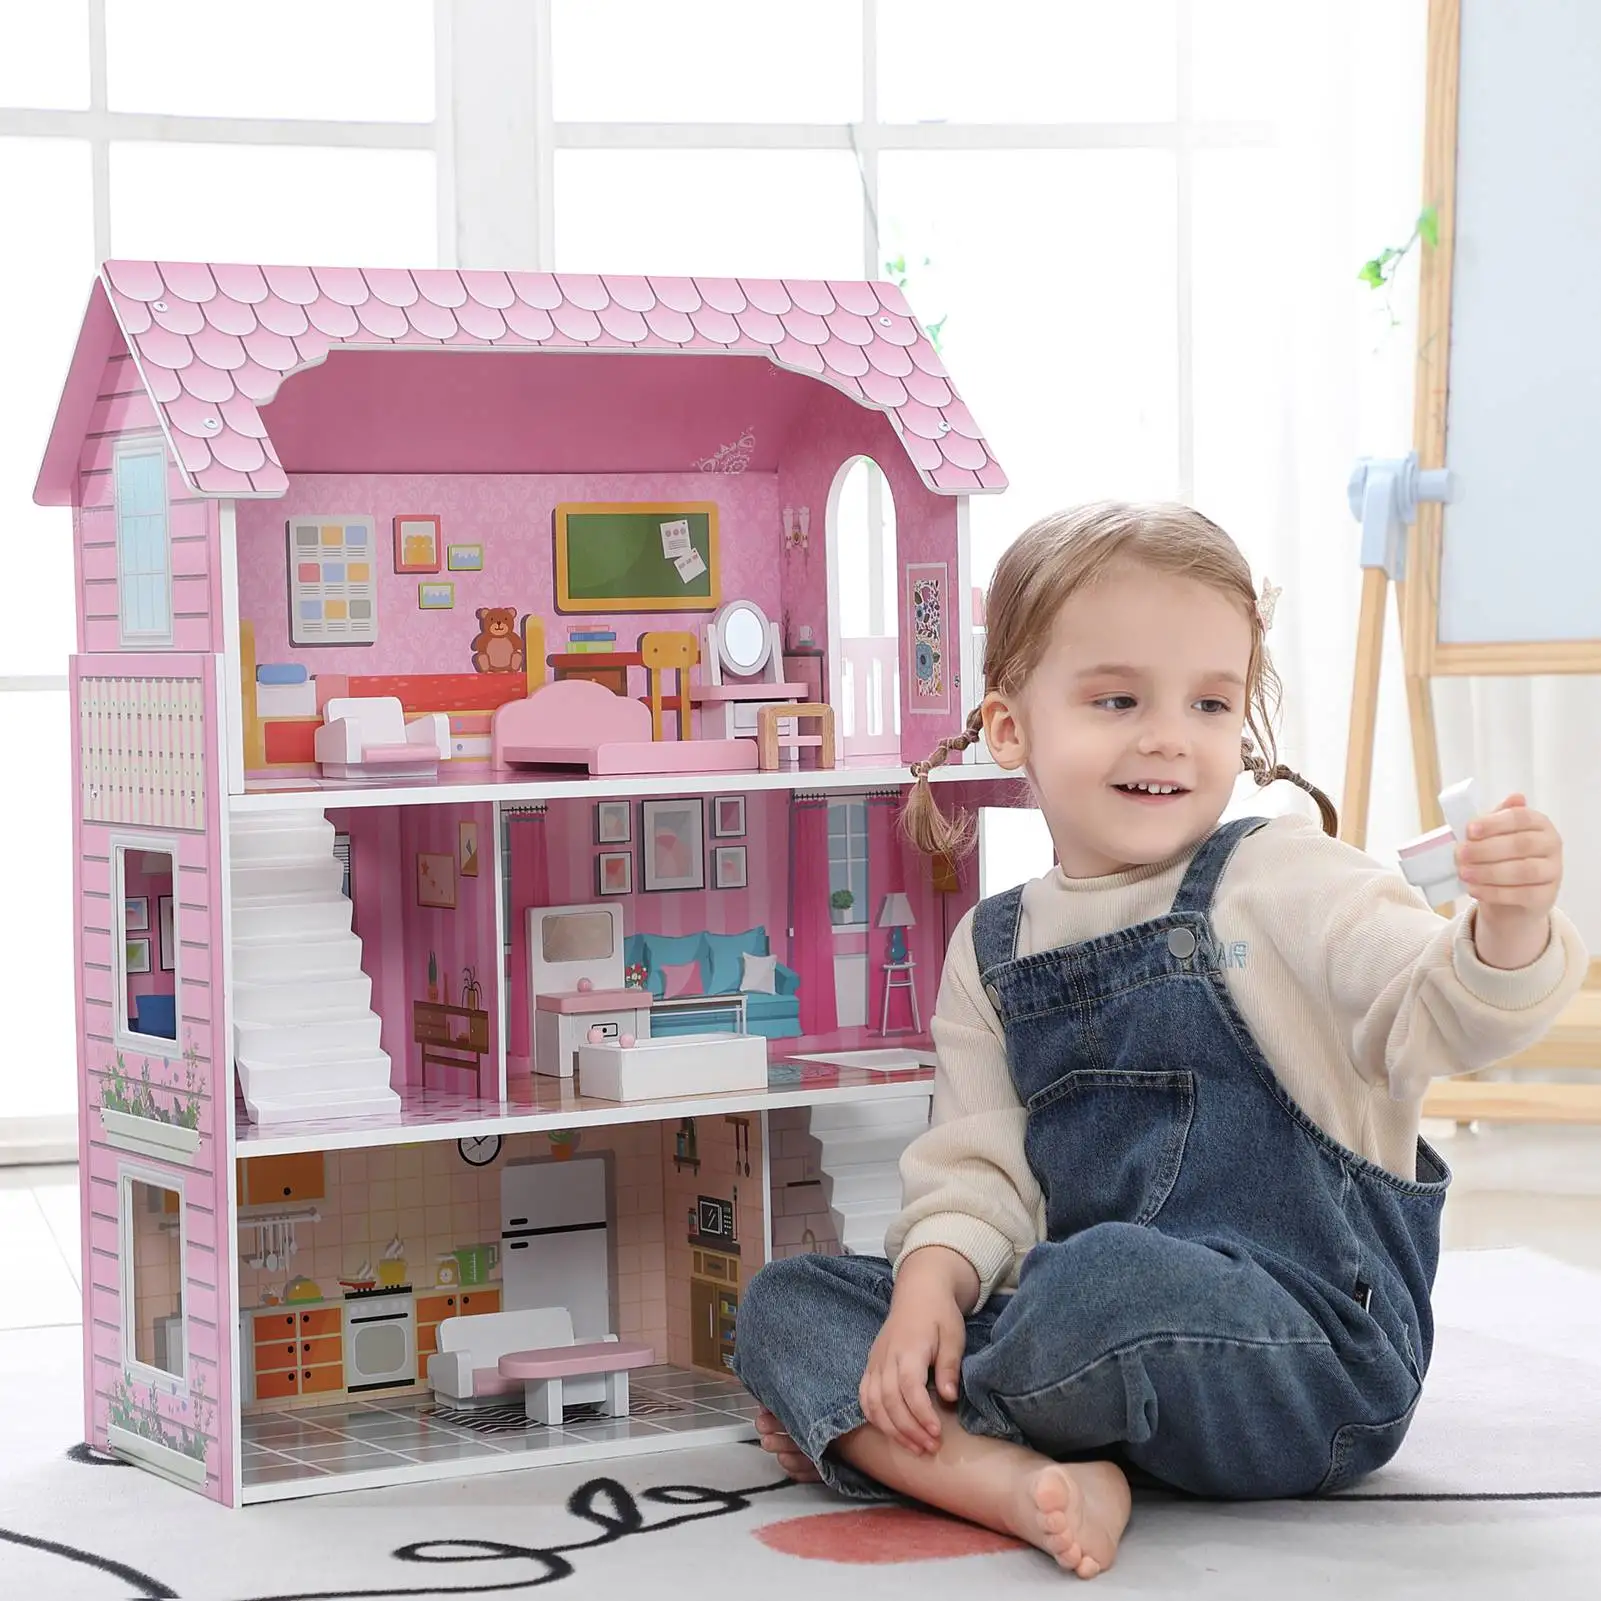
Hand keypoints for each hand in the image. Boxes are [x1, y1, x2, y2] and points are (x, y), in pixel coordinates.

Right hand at [859, 1269, 967, 1455]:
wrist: (918, 1291)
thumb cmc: (940, 1314)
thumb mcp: (953, 1335)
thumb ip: (948, 1365)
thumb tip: (949, 1397)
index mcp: (909, 1347)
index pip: (908, 1387)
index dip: (921, 1414)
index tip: (936, 1433)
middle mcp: (886, 1356)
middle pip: (889, 1401)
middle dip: (909, 1430)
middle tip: (931, 1448)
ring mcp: (875, 1361)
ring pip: (873, 1403)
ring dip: (892, 1430)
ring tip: (915, 1447)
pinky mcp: (871, 1365)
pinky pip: (864, 1396)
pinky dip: (874, 1418)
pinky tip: (892, 1432)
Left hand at [1457, 793, 1562, 968]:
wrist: (1507, 896)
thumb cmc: (1496, 858)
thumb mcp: (1493, 838)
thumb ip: (1496, 820)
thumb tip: (1513, 797)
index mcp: (1539, 825)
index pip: (1522, 818)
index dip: (1496, 823)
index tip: (1469, 829)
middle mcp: (1552, 847)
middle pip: (1520, 846)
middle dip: (1486, 850)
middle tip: (1458, 854)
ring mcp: (1552, 874)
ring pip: (1522, 871)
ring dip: (1488, 872)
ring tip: (1462, 873)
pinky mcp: (1545, 898)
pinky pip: (1520, 895)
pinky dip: (1493, 892)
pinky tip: (1472, 890)